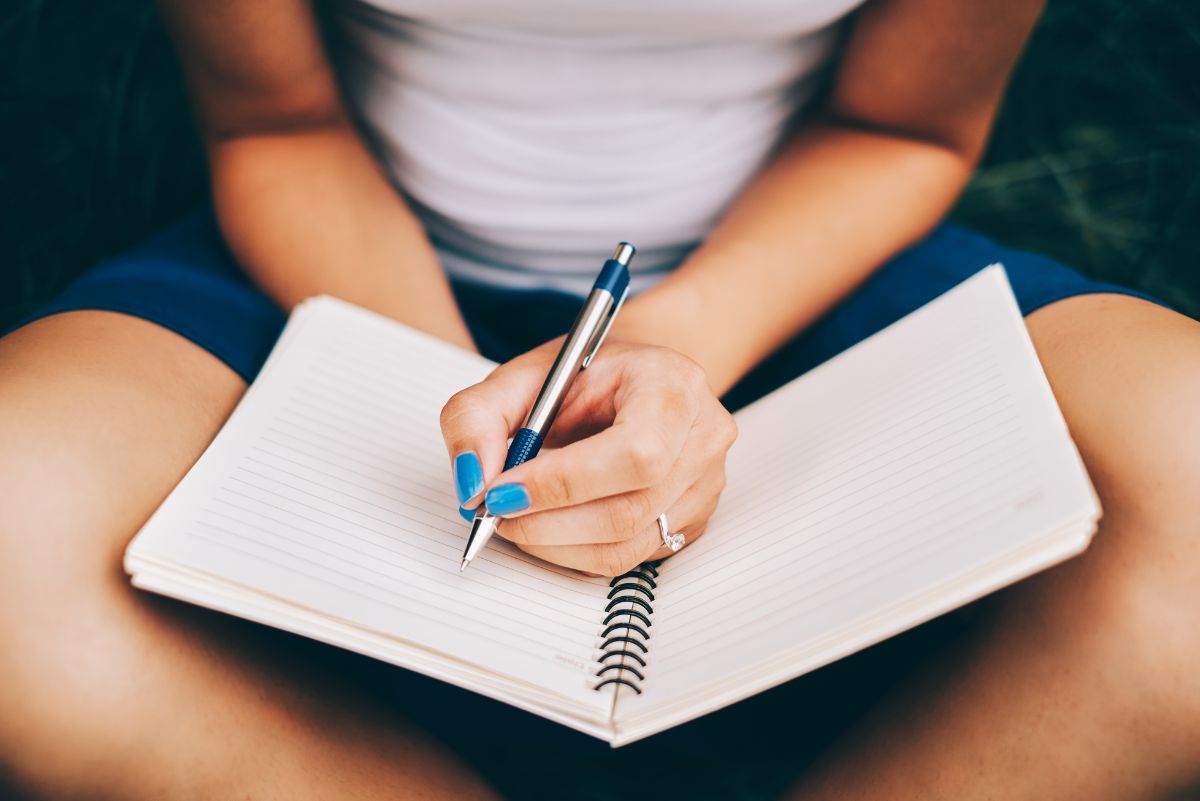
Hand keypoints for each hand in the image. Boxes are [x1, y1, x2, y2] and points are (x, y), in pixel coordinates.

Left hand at [440, 339, 737, 575]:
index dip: (562, 484)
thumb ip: (479, 417)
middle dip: (548, 522)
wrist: (637, 377)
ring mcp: (706, 485)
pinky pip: (630, 558)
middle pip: (629, 509)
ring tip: (517, 518)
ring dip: (555, 544)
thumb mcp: (524, 375)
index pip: (634, 453)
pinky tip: (551, 524)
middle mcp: (703, 437)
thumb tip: (473, 483)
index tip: (499, 493)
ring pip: (626, 545)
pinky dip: (576, 551)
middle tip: (495, 513)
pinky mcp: (693, 522)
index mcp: (674, 385)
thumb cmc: (589, 374)